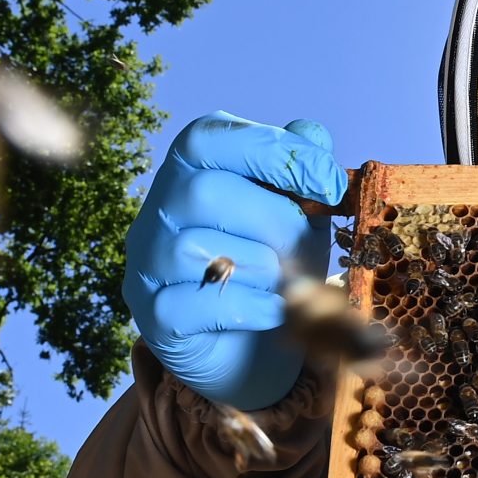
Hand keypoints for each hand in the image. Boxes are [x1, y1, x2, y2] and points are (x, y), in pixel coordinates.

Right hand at [122, 114, 345, 410]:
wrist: (255, 343)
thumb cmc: (276, 261)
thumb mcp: (301, 209)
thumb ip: (304, 167)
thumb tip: (311, 135)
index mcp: (190, 170)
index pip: (209, 137)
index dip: (272, 152)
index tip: (328, 184)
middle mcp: (157, 210)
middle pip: (203, 192)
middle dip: (274, 219)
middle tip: (306, 246)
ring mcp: (148, 264)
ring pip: (195, 248)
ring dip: (260, 266)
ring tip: (287, 281)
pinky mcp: (155, 316)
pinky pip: (196, 304)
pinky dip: (249, 308)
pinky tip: (275, 312)